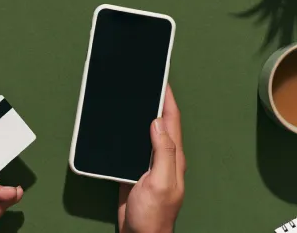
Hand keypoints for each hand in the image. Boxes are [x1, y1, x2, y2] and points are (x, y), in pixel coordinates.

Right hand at [118, 85, 185, 232]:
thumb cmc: (153, 216)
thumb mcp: (161, 182)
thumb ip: (163, 152)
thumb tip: (158, 122)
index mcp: (174, 158)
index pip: (172, 121)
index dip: (167, 98)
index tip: (161, 78)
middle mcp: (164, 159)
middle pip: (161, 123)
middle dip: (156, 101)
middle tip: (149, 81)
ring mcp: (150, 166)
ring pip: (147, 133)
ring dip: (142, 115)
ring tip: (136, 97)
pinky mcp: (135, 173)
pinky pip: (134, 148)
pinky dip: (129, 134)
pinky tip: (122, 127)